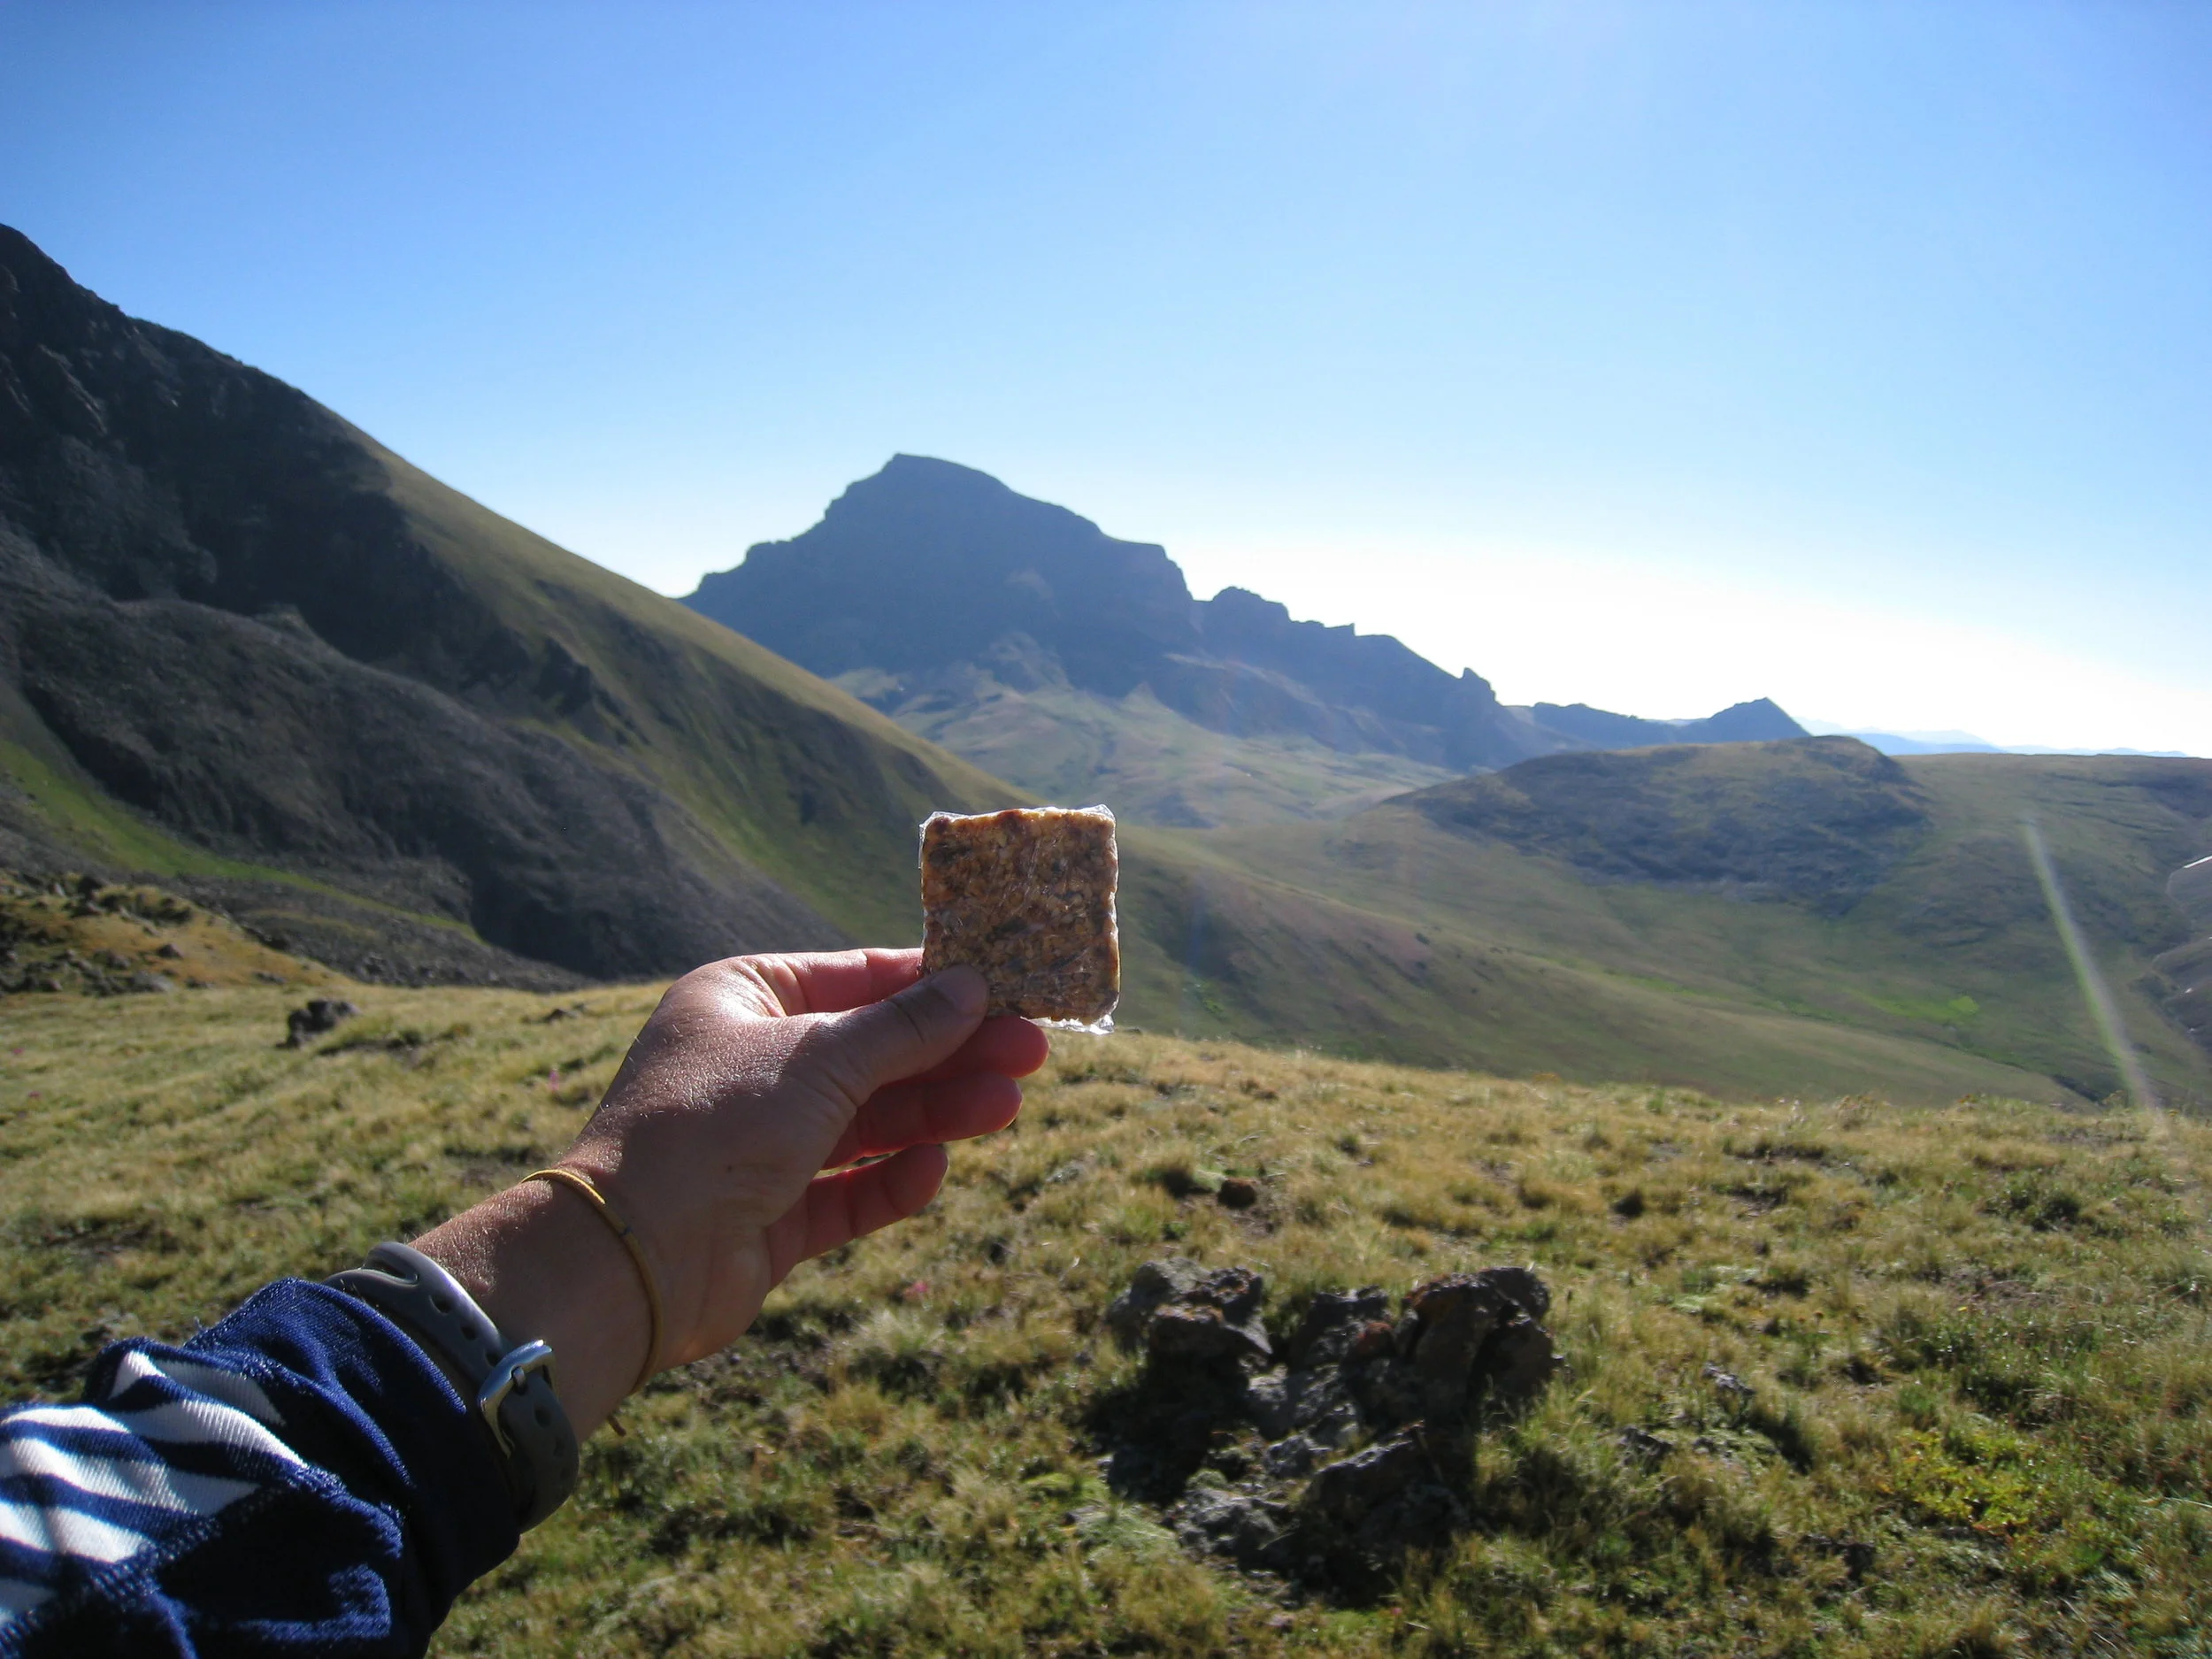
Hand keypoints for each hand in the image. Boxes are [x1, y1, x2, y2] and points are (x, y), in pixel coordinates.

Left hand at [412, 948, 1047, 1433]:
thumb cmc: (715, 1125)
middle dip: (949, 1054)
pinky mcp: (771, 1216)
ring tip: (1004, 1107)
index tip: (1005, 985)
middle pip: (872, 1053)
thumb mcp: (821, 1058)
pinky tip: (932, 1170)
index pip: (854, 979)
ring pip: (867, 1121)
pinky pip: (846, 1191)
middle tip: (1031, 1052)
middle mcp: (750, 1066)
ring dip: (934, 1113)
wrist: (634, 1257)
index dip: (931, 983)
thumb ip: (903, 1028)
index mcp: (743, 1000)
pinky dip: (889, 1180)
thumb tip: (973, 985)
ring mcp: (759, 1144)